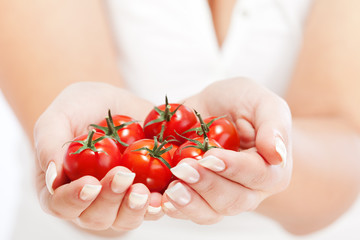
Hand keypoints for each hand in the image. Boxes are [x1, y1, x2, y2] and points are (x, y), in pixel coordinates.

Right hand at [34, 82, 162, 231]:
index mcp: (61, 186)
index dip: (74, 200)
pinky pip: (151, 208)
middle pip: (95, 217)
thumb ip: (49, 144)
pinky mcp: (144, 192)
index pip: (60, 205)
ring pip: (124, 219)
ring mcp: (118, 199)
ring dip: (134, 209)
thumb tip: (52, 178)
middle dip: (109, 200)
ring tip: (143, 190)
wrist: (112, 103)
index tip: (90, 183)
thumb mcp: (59, 116)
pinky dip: (158, 204)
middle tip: (123, 176)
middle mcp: (89, 200)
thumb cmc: (79, 108)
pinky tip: (165, 194)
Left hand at [161, 78, 291, 223]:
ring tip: (171, 190)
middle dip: (207, 186)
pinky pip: (188, 211)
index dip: (234, 169)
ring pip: (211, 213)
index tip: (211, 156)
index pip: (258, 176)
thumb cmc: (241, 101)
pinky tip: (162, 199)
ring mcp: (222, 196)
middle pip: (233, 200)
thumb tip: (277, 154)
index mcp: (271, 169)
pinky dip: (174, 208)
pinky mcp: (198, 196)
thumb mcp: (260, 100)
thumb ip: (274, 124)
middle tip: (183, 168)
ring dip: (189, 203)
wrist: (212, 107)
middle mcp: (249, 190)